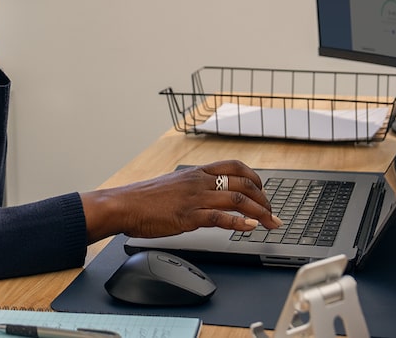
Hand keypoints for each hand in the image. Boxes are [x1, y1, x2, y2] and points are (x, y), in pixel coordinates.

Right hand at [79, 160, 281, 242]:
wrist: (123, 204)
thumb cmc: (144, 198)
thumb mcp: (174, 185)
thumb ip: (193, 187)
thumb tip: (208, 195)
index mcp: (196, 172)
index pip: (235, 166)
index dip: (254, 178)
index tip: (263, 191)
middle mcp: (199, 181)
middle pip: (243, 183)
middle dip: (263, 199)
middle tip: (272, 213)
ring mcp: (195, 198)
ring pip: (236, 200)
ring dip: (259, 212)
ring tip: (270, 222)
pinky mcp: (188, 216)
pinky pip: (220, 218)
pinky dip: (238, 222)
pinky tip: (249, 228)